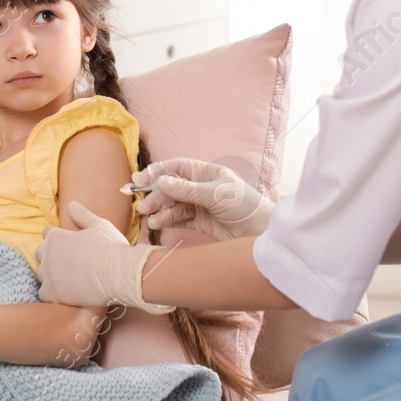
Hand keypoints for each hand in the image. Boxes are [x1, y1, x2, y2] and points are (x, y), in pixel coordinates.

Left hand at [34, 202, 173, 313]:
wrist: (121, 274)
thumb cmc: (111, 247)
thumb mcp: (99, 225)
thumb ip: (82, 215)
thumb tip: (71, 204)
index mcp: (56, 237)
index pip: (47, 233)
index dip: (58, 236)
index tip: (69, 242)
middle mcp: (48, 256)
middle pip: (41, 253)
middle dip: (51, 254)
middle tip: (70, 260)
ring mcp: (50, 276)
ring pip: (41, 274)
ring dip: (51, 274)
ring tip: (68, 277)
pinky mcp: (54, 295)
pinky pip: (44, 293)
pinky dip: (52, 293)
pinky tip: (66, 292)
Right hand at [133, 158, 273, 240]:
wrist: (260, 233)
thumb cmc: (243, 205)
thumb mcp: (213, 195)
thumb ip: (186, 190)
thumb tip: (160, 182)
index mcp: (206, 172)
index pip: (177, 167)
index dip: (158, 172)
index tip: (141, 179)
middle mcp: (200, 187)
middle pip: (171, 188)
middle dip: (156, 196)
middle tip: (143, 206)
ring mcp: (199, 205)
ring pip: (173, 205)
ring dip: (160, 211)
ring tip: (150, 219)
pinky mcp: (200, 222)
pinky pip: (179, 219)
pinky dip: (168, 221)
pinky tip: (159, 224)